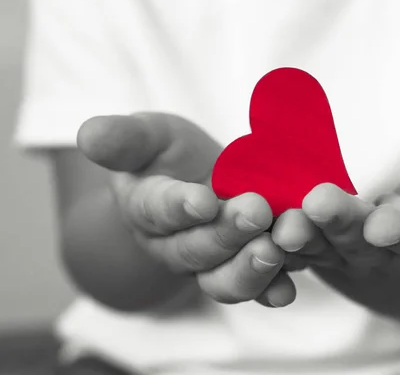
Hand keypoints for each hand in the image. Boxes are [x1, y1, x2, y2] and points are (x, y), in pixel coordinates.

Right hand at [77, 113, 294, 307]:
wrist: (197, 180)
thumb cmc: (168, 155)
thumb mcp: (148, 136)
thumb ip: (123, 138)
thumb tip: (88, 133)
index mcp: (147, 209)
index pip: (156, 210)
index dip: (178, 207)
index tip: (201, 200)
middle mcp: (176, 245)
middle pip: (197, 249)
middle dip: (226, 233)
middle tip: (255, 211)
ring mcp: (213, 261)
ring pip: (224, 279)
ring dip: (249, 269)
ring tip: (273, 250)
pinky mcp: (245, 267)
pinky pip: (256, 287)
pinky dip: (271, 290)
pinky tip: (287, 289)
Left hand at [273, 154, 399, 280]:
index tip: (386, 223)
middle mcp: (376, 255)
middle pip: (355, 240)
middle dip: (338, 222)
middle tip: (318, 203)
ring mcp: (339, 257)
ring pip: (316, 247)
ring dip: (298, 236)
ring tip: (281, 223)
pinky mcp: (311, 252)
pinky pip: (288, 248)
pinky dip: (268, 238)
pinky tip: (250, 217)